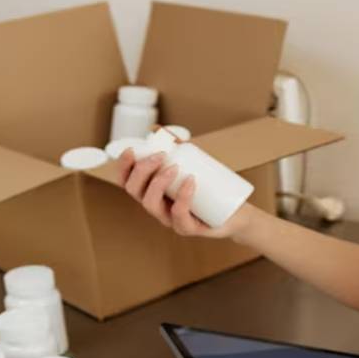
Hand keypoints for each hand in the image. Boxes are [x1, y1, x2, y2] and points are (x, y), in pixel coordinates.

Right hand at [117, 148, 257, 239]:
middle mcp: (156, 206)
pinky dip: (182, 197)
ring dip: (158, 182)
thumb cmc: (211, 188)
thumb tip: (157, 129)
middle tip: (160, 155)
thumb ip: (178, 148)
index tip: (132, 149)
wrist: (235, 212)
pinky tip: (190, 181)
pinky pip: (179, 216)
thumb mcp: (194, 165)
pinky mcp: (187, 228)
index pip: (127, 180)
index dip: (123, 166)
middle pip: (134, 191)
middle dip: (142, 170)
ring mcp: (169, 219)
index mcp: (152, 191)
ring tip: (174, 167)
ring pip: (150, 204)